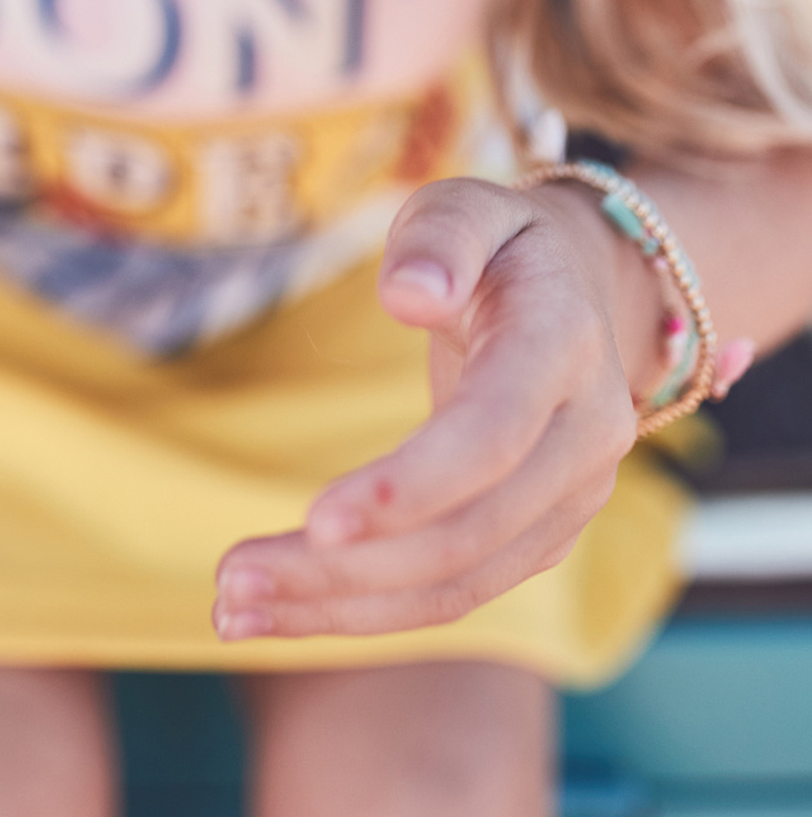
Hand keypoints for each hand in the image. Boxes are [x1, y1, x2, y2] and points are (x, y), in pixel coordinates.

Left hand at [214, 174, 662, 641]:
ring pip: (458, 582)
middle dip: (347, 568)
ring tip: (232, 611)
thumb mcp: (468, 205)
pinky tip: (281, 609)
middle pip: (468, 533)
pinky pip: (453, 592)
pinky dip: (365, 611)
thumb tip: (408, 292)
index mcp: (566, 345)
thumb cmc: (498, 244)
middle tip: (230, 578)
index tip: (315, 519)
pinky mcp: (539, 538)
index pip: (494, 436)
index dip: (412, 485)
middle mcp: (587, 437)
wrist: (579, 291)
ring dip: (342, 607)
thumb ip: (440, 236)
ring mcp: (572, 500)